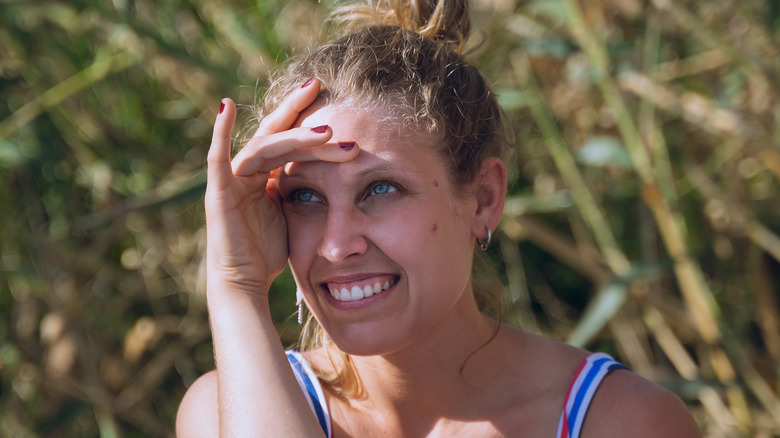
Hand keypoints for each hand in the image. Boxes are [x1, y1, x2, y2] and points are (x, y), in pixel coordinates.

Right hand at [205, 79, 357, 296]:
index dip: (308, 119)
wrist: (245, 282)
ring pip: (264, 147)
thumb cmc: (268, 252)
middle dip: (300, 113)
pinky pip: (217, 158)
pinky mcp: (218, 192)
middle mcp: (248, 170)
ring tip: (326, 132)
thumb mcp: (295, 214)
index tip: (333, 99)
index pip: (290, 139)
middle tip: (322, 88)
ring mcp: (232, 179)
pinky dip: (220, 131)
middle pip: (277, 135)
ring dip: (293, 136)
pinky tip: (227, 106)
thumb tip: (341, 175)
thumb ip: (306, 189)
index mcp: (267, 174)